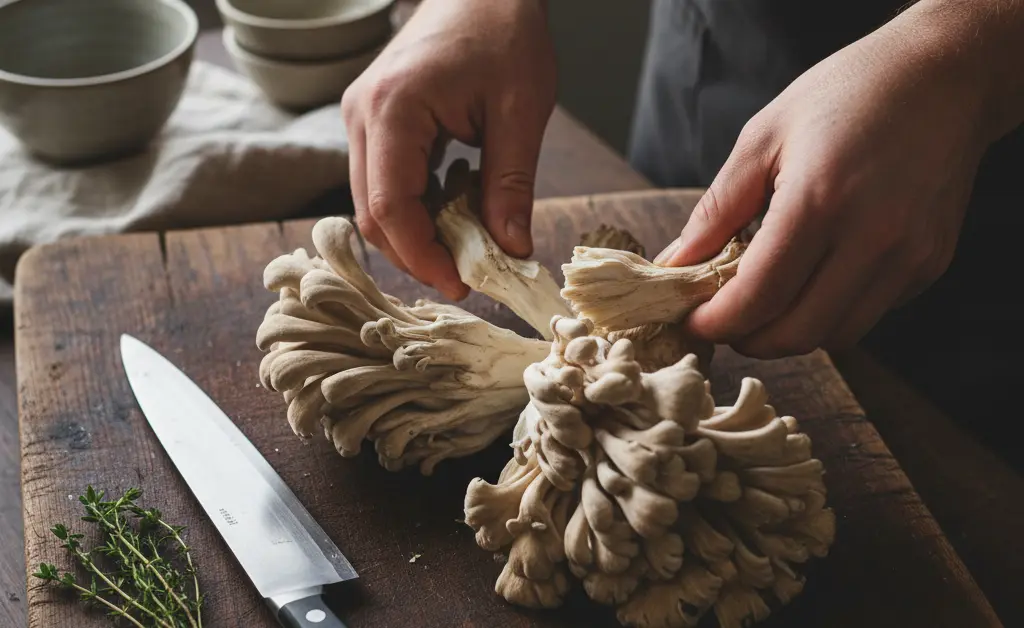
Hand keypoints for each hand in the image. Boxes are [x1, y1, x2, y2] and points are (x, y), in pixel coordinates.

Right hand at [341, 0, 555, 299]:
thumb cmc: (503, 31)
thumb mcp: (521, 110)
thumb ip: (511, 186)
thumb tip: (511, 251)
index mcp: (393, 110)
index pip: (390, 207)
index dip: (422, 256)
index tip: (461, 285)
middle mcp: (362, 115)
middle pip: (372, 212)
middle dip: (416, 253)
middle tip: (466, 277)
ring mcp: (362, 116)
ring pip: (374, 200)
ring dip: (416, 233)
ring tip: (467, 248)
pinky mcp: (375, 119)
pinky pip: (384, 179)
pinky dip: (417, 207)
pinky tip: (456, 212)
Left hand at [653, 14, 989, 358]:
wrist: (944, 76)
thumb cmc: (845, 95)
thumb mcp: (763, 138)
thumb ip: (716, 210)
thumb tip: (675, 265)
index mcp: (818, 201)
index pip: (758, 298)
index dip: (716, 323)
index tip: (692, 323)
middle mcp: (871, 238)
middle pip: (796, 333)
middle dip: (748, 339)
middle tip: (722, 320)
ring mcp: (908, 256)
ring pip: (835, 334)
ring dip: (789, 332)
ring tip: (763, 301)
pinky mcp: (930, 263)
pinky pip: (868, 313)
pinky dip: (830, 311)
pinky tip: (813, 277)